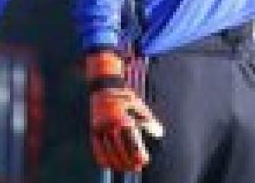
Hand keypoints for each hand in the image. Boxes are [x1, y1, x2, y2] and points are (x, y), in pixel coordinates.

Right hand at [85, 51, 163, 171]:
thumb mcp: (140, 106)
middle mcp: (111, 126)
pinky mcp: (94, 130)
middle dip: (130, 162)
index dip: (138, 155)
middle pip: (121, 152)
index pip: (132, 144)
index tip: (144, 161)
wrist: (104, 85)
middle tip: (138, 167)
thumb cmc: (125, 96)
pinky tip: (111, 165)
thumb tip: (160, 133)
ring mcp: (101, 129)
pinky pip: (97, 150)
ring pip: (109, 153)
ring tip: (127, 168)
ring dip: (119, 164)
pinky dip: (104, 160)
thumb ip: (149, 120)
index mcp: (124, 120)